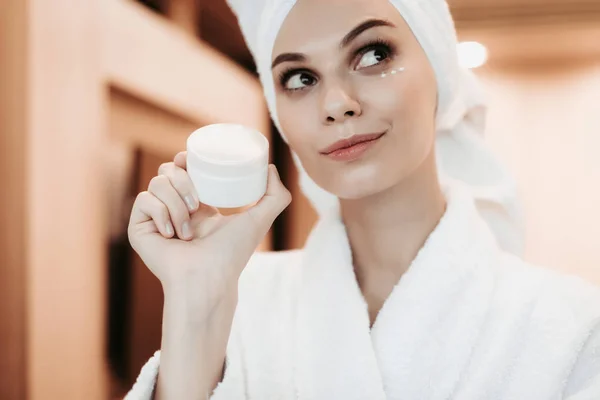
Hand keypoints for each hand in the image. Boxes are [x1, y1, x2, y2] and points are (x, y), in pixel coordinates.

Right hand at [127, 151, 290, 311]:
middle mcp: (174, 208)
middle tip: (197, 203)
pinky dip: (160, 213)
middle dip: (182, 179)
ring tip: (188, 229)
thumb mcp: (260, 219)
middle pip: (167, 171)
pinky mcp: (139, 227)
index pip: (184, 170)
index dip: (183, 159)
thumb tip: (269, 167)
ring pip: (156, 183)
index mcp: (196, 204)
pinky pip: (144, 200)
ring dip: (175, 202)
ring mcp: (155, 217)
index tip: (187, 157)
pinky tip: (171, 235)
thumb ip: (276, 195)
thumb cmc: (232, 253)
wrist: (208, 277)